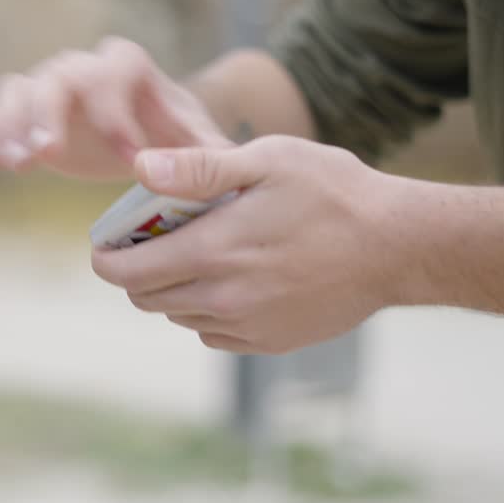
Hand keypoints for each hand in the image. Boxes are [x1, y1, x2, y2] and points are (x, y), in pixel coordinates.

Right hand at [0, 36, 230, 178]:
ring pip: (19, 88)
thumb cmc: (177, 138)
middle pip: (58, 76)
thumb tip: (228, 168)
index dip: (117, 113)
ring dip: (12, 123)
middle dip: (49, 113)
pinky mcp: (24, 110)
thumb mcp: (200, 142)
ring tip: (14, 163)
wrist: (147, 136)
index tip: (128, 159)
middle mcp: (85, 67)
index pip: (116, 74)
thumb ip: (212, 153)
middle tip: (45, 154)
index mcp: (129, 67)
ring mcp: (50, 85)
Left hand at [91, 136, 410, 353]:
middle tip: (151, 241)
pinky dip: (206, 310)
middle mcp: (223, 297)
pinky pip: (213, 333)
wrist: (398, 246)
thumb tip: (140, 167)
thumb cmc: (334, 192)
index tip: (105, 244)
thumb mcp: (266, 161)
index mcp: (214, 251)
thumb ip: (198, 168)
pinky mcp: (270, 341)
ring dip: (172, 289)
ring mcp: (247, 326)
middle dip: (135, 271)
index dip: (106, 258)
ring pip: (179, 315)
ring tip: (197, 253)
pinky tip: (231, 278)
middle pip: (146, 299)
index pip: (129, 272)